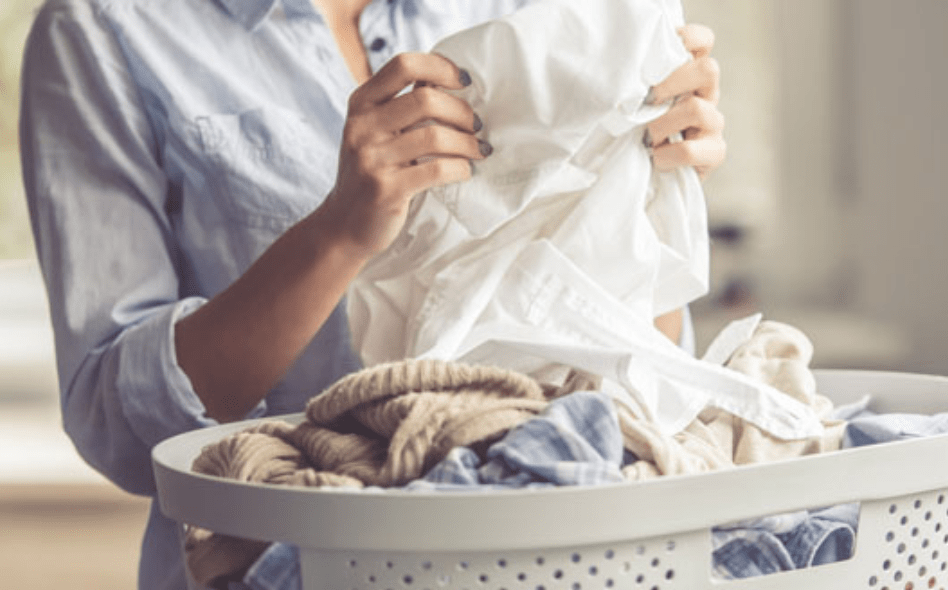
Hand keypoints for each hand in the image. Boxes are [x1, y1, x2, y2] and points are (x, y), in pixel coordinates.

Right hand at [321, 53, 489, 258]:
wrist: (343, 225)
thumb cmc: (372, 173)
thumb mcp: (376, 132)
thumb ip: (402, 106)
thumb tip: (446, 79)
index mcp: (361, 104)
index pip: (403, 65)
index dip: (440, 67)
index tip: (463, 81)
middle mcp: (362, 127)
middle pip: (425, 99)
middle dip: (462, 112)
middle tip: (476, 127)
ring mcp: (371, 159)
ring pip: (435, 136)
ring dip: (467, 143)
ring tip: (478, 151)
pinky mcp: (386, 190)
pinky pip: (437, 170)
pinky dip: (460, 169)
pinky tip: (464, 172)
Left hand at [645, 24, 725, 179]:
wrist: (646, 176)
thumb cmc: (635, 132)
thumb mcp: (634, 102)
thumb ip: (638, 84)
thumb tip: (620, 72)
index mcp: (689, 75)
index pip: (703, 41)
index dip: (688, 39)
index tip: (659, 55)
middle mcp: (706, 94)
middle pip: (709, 69)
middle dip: (672, 82)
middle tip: (648, 100)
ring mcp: (713, 123)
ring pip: (696, 109)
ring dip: (662, 125)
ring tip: (646, 139)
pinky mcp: (714, 152)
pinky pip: (690, 149)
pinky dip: (666, 155)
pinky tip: (655, 159)